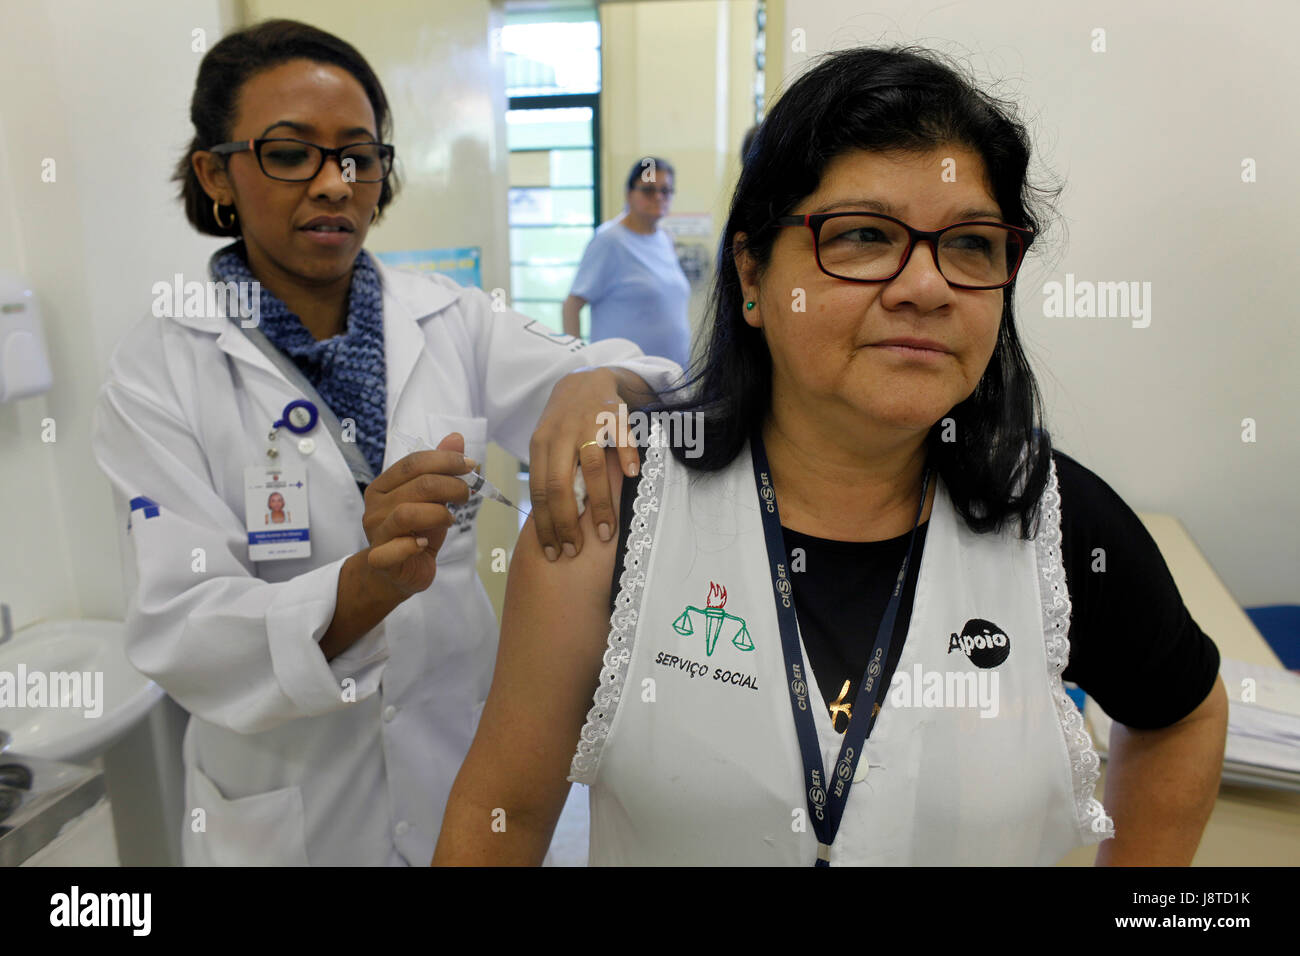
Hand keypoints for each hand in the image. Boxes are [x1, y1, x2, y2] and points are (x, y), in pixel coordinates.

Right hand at [361, 431, 472, 597]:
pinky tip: (424, 544)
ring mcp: (375, 533)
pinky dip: (413, 545)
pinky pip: (394, 549)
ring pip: (408, 514)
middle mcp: (375, 507)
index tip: (470, 465)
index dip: (445, 460)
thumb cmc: (415, 532)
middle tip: (466, 494)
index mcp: (383, 486)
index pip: (413, 463)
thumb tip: (456, 437)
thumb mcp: (431, 499)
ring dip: (438, 514)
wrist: (396, 573)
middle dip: (451, 486)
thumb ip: (441, 469)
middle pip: (417, 485)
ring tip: (449, 519)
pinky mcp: (380, 560)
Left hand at [528, 367, 642, 560]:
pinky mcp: (612, 413)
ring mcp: (586, 424)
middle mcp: (560, 435)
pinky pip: (621, 437)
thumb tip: (549, 523)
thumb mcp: (549, 445)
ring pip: (589, 468)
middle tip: (576, 549)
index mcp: (541, 445)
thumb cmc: (566, 423)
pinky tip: (631, 477)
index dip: (545, 524)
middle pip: (559, 485)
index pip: (539, 492)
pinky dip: (626, 457)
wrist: (586, 379)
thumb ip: (550, 476)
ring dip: (599, 503)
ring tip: (606, 531)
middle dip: (566, 522)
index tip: (552, 551)